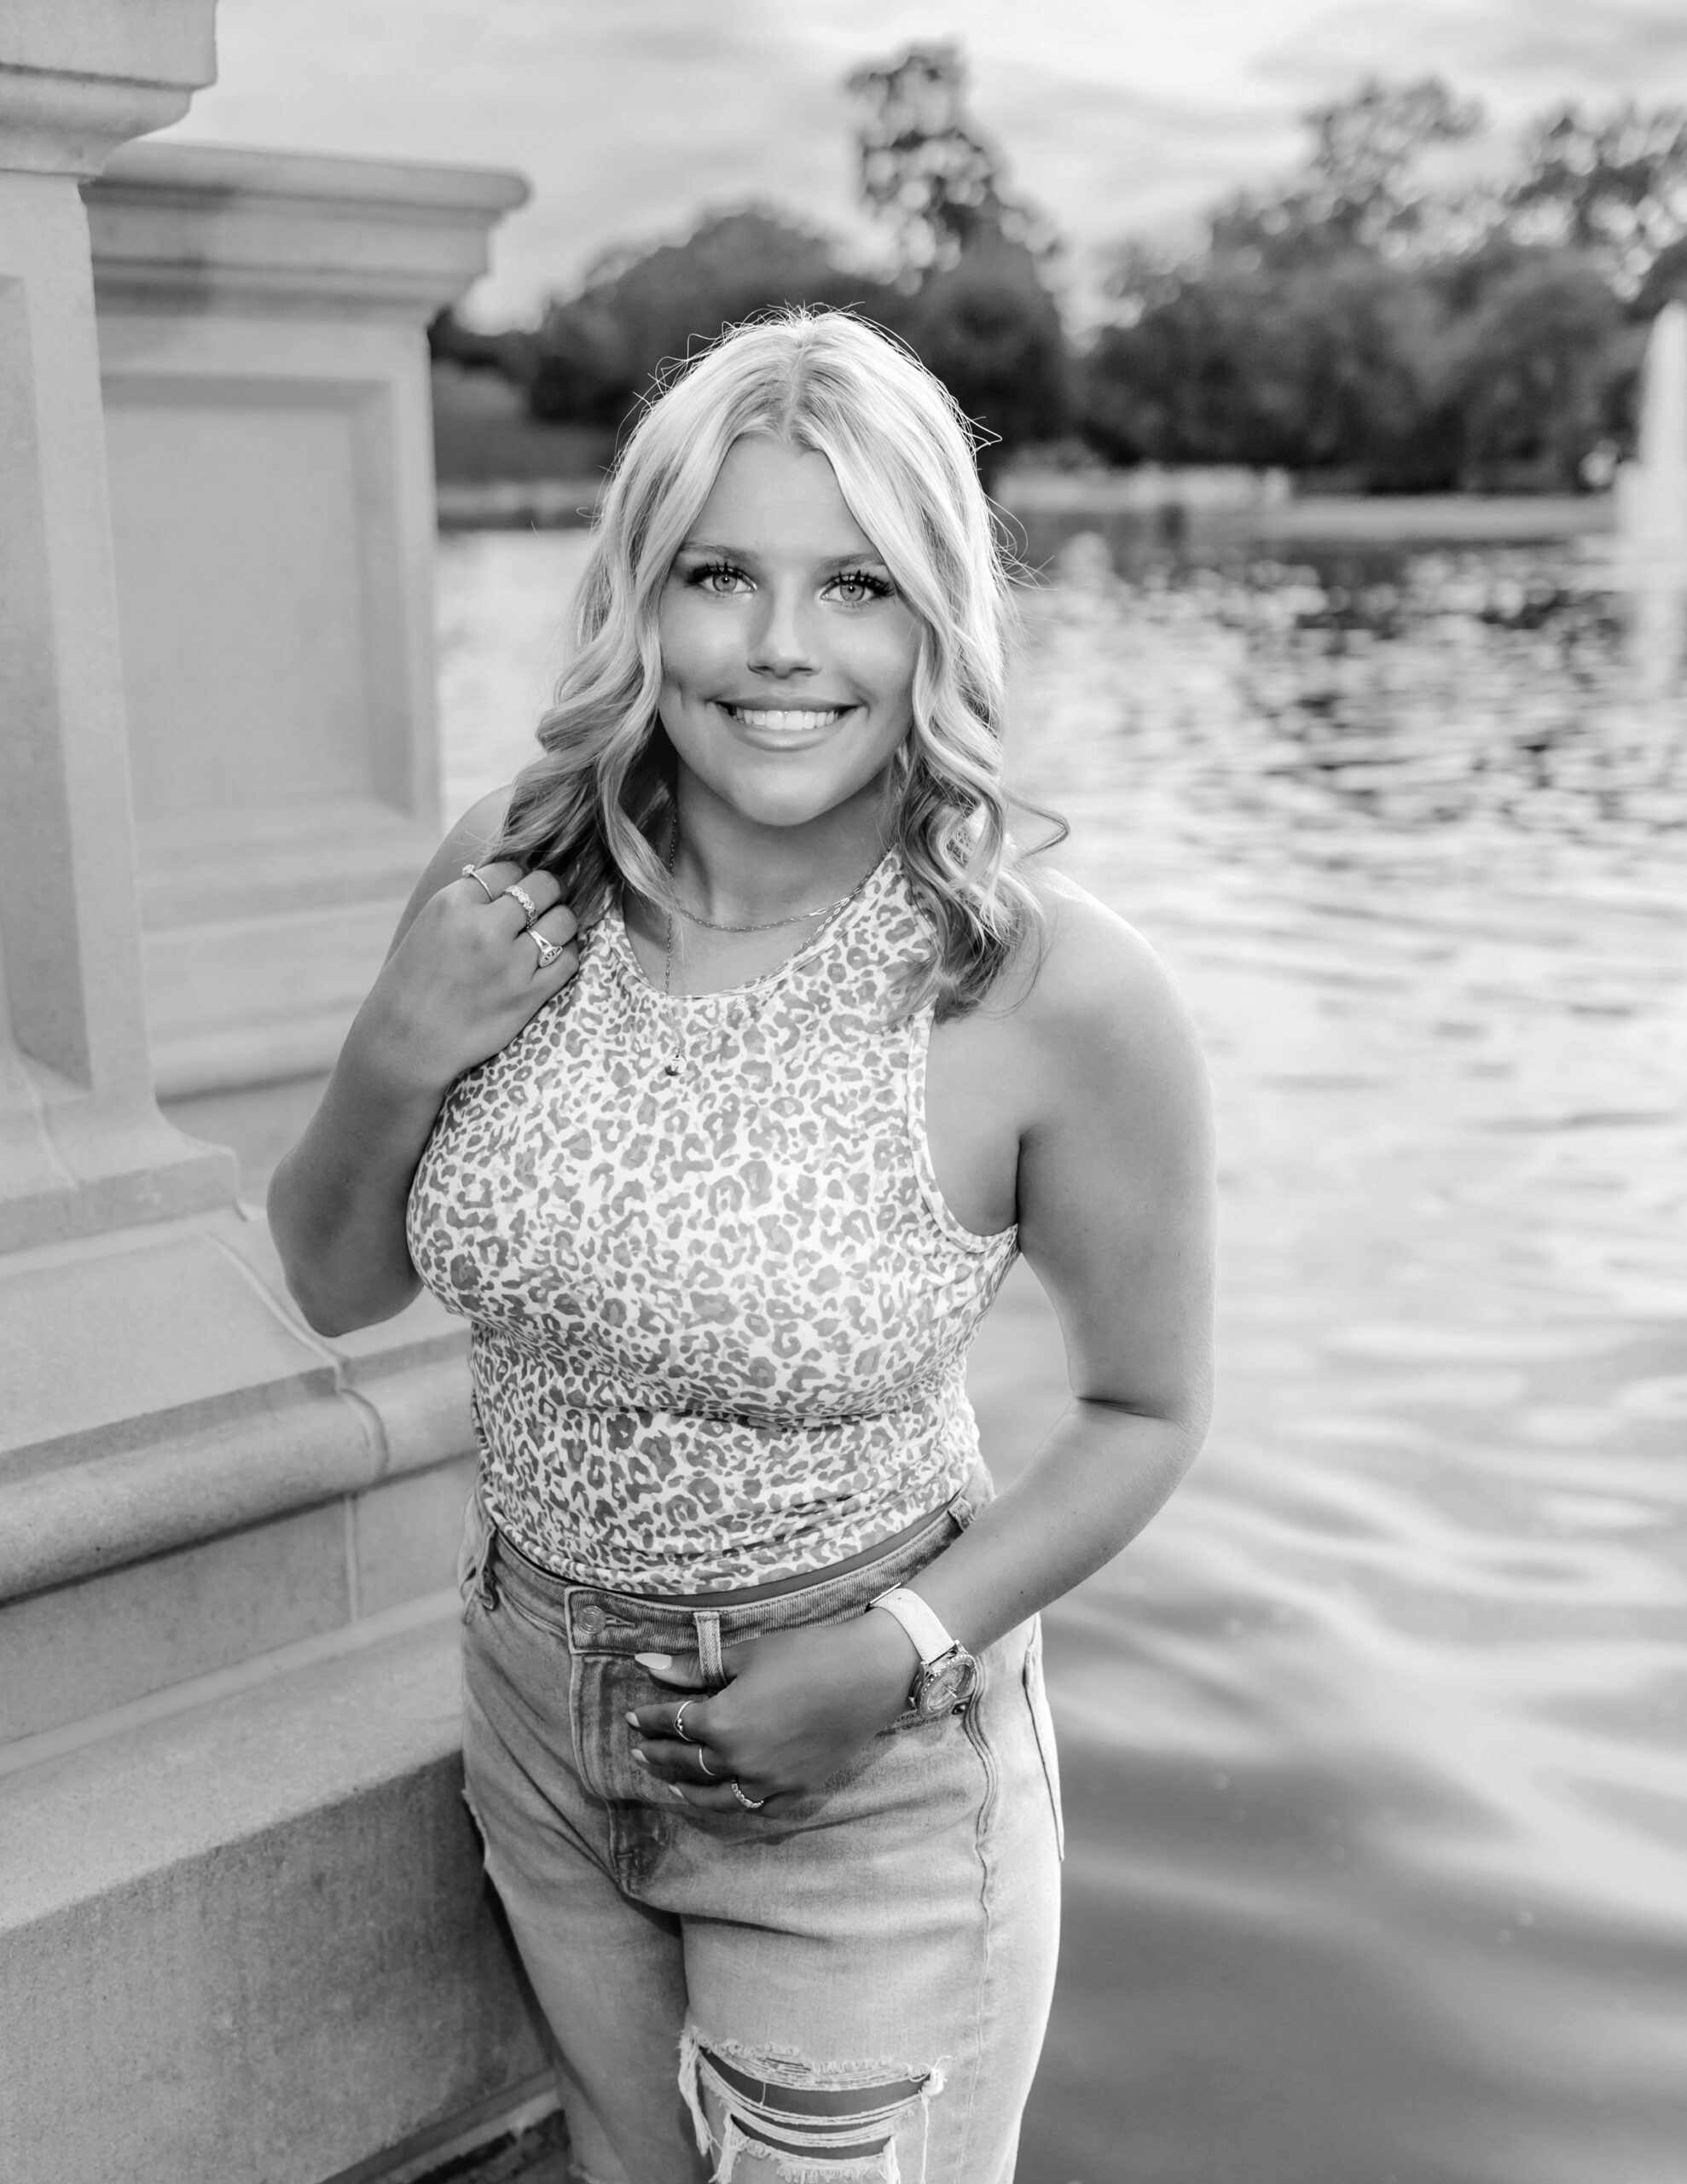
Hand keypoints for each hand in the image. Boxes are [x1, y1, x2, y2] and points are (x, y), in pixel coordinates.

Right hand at [359, 859, 579, 1093]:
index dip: (518, 878)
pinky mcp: (527, 995)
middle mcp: (485, 928)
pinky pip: (568, 960)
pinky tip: (552, 960)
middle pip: (544, 885)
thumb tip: (508, 880)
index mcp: (454, 904)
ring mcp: (510, 962)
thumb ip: (467, 903)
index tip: (516, 892)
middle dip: (547, 892)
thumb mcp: (429, 926)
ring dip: (561, 924)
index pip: (509, 868)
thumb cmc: (413, 984)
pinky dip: (565, 955)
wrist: (404, 1043)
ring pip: (563, 920)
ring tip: (550, 933)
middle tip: (543, 906)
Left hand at [627, 1612, 920, 1812]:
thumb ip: (694, 1668)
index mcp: (722, 1723)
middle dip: (659, 1755)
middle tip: (640, 1752)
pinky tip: (726, 1799)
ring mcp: (768, 1782)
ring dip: (687, 1790)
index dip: (651, 1718)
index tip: (634, 1717)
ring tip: (669, 1785)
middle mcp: (739, 1761)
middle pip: (687, 1763)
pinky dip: (736, 1805)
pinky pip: (757, 1808)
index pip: (673, 1723)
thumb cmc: (806, 1654)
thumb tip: (647, 1664)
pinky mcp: (796, 1790)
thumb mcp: (746, 1654)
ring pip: (715, 1797)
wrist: (868, 1675)